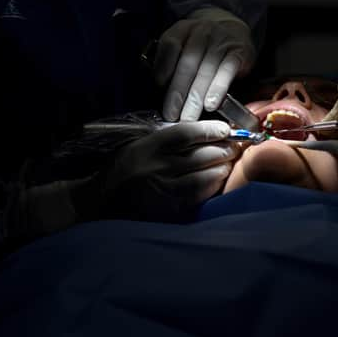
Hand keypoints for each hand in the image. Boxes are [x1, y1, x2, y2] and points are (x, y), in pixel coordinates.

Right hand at [94, 120, 238, 220]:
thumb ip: (169, 138)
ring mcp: (162, 189)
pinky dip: (212, 186)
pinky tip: (218, 180)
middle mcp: (156, 167)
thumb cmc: (125, 167)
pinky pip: (198, 196)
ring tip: (228, 163)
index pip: (185, 134)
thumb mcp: (141, 144)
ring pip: (203, 176)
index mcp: (148, 146)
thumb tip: (207, 131)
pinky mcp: (167, 207)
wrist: (101, 200)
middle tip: (235, 146)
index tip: (225, 128)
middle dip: (223, 149)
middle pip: (200, 155)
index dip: (209, 130)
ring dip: (221, 168)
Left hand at [155, 8, 255, 121]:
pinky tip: (210, 105)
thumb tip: (161, 91)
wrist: (233, 30)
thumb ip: (173, 61)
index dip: (163, 66)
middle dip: (178, 91)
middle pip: (188, 63)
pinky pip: (227, 72)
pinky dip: (218, 89)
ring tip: (189, 118)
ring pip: (206, 71)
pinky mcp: (239, 53)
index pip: (171, 44)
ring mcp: (222, 41)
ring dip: (196, 97)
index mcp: (184, 28)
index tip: (159, 87)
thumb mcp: (185, 43)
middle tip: (171, 114)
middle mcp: (202, 31)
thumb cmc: (204, 45)